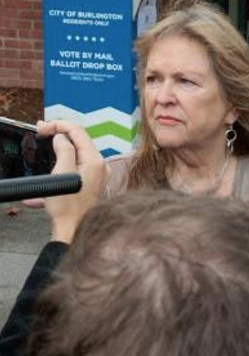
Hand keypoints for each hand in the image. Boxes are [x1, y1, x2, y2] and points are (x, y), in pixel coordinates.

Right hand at [31, 120, 106, 242]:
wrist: (75, 230)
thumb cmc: (69, 207)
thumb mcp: (62, 173)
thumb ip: (64, 150)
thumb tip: (62, 138)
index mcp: (95, 160)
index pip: (78, 131)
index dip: (59, 124)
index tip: (42, 127)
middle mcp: (99, 166)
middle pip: (79, 141)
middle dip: (59, 133)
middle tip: (42, 130)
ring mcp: (96, 176)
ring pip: (76, 155)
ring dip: (58, 150)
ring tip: (44, 146)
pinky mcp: (90, 185)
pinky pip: (74, 171)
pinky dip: (59, 171)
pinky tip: (45, 184)